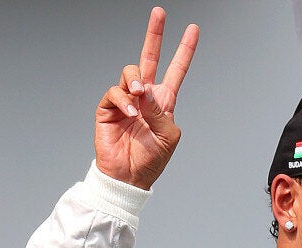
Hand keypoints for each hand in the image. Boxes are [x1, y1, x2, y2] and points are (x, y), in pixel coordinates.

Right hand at [94, 7, 198, 189]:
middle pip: (149, 58)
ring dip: (136, 82)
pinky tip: (131, 113)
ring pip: (130, 72)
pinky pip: (115, 92)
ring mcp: (126, 100)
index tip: (193, 30)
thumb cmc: (151, 158)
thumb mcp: (168, 134)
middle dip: (155, 35)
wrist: (128, 177)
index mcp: (164, 101)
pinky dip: (124, 100)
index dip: (185, 50)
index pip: (176, 70)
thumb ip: (160, 110)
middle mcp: (145, 96)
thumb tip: (145, 89)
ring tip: (139, 97)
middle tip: (160, 13)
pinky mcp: (108, 108)